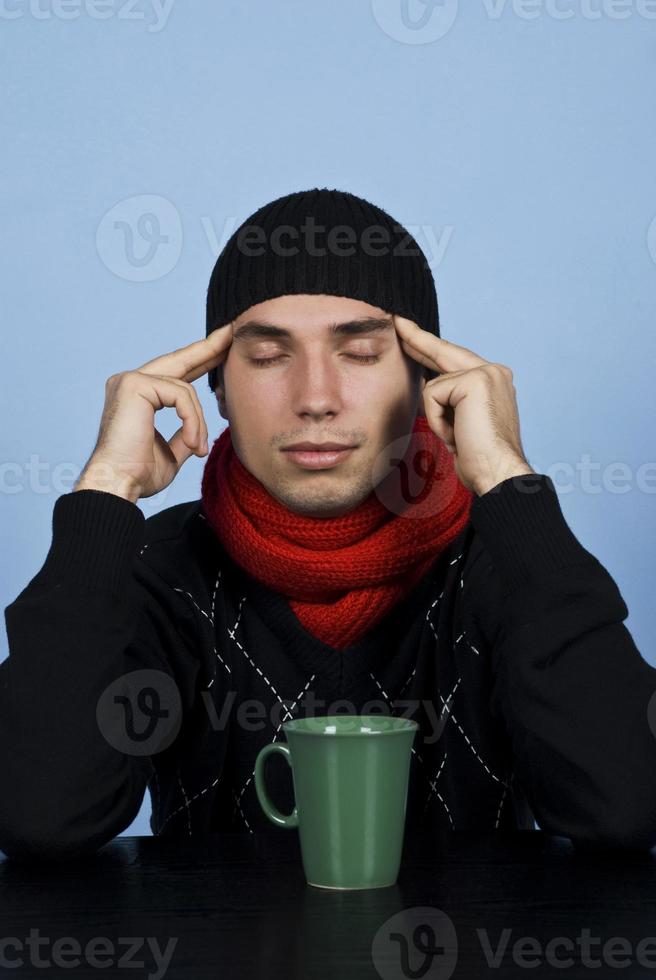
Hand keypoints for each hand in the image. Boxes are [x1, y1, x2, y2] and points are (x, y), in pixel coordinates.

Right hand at [75, 324, 232, 501]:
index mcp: (137, 395)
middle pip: (179, 359)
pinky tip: (192, 443)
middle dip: (208, 348)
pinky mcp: (134, 385)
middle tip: (231, 333)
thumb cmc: (138, 474)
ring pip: (185, 388)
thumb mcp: (171, 453)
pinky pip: (180, 395)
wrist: (118, 485)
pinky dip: (192, 421)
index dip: (200, 361)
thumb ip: (184, 435)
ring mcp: (130, 380)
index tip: (223, 349)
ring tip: (198, 448)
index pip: (175, 373)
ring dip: (198, 422)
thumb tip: (198, 434)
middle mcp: (130, 382)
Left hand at [394, 315, 534, 495]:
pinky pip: (432, 394)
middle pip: (442, 351)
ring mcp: (486, 373)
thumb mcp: (460, 423)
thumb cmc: (479, 458)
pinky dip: (436, 420)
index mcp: (492, 380)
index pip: (452, 358)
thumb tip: (425, 383)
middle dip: (416, 338)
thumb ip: (448, 399)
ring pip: (432, 385)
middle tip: (396, 321)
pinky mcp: (475, 380)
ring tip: (457, 438)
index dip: (428, 346)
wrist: (498, 473)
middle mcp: (493, 371)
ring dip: (436, 418)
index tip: (408, 331)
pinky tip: (456, 435)